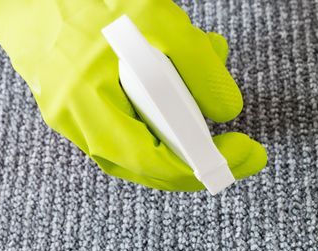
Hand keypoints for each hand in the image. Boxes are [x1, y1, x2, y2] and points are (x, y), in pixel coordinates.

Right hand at [0, 0, 265, 190]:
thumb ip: (197, 65)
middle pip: (148, 162)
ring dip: (181, 127)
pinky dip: (160, 112)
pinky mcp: (77, 100)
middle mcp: (74, 119)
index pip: (153, 160)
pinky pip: (127, 121)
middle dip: (200, 154)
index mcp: (85, 104)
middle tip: (239, 148)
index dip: (205, 166)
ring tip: (208, 94)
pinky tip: (178, 82)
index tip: (244, 155)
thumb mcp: (156, 18)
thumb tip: (225, 111)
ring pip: (140, 142)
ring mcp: (72, 114)